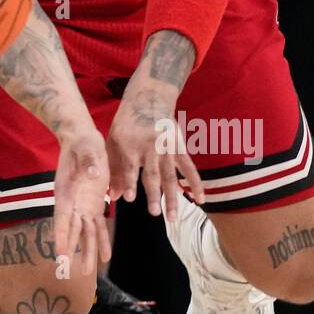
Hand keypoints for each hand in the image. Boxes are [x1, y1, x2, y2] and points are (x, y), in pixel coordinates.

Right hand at [52, 127, 112, 276]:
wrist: (82, 137)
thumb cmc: (81, 142)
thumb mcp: (86, 147)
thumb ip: (88, 160)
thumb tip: (93, 173)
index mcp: (66, 190)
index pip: (62, 217)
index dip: (61, 236)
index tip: (59, 254)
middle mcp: (72, 201)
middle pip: (72, 230)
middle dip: (72, 249)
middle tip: (70, 270)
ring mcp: (82, 204)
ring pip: (85, 232)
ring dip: (87, 250)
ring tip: (89, 270)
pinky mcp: (93, 203)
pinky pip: (97, 225)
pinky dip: (100, 239)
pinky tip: (105, 255)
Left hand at [106, 81, 204, 220]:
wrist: (149, 96)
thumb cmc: (126, 122)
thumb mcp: (114, 140)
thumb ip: (114, 168)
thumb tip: (113, 197)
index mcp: (130, 144)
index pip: (129, 167)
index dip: (129, 182)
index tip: (130, 198)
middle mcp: (149, 146)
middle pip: (152, 174)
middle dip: (153, 194)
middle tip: (155, 214)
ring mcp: (166, 147)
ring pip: (171, 176)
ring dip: (172, 197)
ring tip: (173, 217)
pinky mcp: (179, 146)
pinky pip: (189, 167)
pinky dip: (195, 183)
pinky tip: (200, 199)